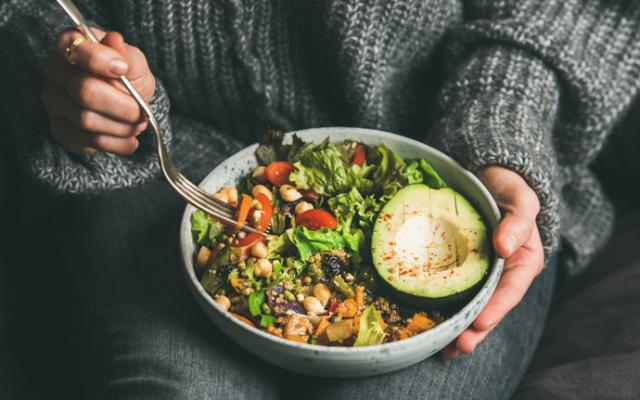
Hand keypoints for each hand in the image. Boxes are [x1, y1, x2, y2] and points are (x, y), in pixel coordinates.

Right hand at [42, 28, 154, 154]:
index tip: (123, 69)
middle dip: (121, 106)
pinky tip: (130, 141)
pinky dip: (116, 144)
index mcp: (71, 45)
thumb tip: (115, 41)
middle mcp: (55, 71)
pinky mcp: (59, 128)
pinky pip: (86, 141)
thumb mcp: (134, 63)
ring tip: (138, 125)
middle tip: (141, 113)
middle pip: (84, 91)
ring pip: (85, 119)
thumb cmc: (127, 77)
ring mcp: (54, 101)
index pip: (75, 49)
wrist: (126, 104)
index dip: (100, 60)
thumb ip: (126, 55)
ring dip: (121, 127)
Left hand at [442, 166, 543, 357]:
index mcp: (522, 262)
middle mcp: (501, 274)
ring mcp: (479, 273)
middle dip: (474, 330)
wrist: (488, 179)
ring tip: (443, 349)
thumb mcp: (521, 200)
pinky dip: (441, 309)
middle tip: (457, 346)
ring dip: (457, 328)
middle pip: (489, 307)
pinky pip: (450, 291)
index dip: (496, 309)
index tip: (480, 323)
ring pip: (470, 306)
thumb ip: (518, 221)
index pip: (510, 291)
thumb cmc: (508, 189)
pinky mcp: (458, 268)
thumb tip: (505, 246)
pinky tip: (428, 324)